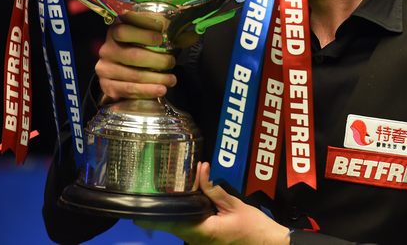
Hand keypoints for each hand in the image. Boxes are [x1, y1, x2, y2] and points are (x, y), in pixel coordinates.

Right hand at [95, 23, 177, 101]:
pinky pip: (129, 90)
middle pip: (133, 55)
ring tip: (171, 80)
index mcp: (114, 33)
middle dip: (157, 60)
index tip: (160, 38)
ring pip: (134, 75)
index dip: (143, 34)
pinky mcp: (107, 87)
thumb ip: (155, 32)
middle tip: (171, 62)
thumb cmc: (138, 51)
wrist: (120, 75)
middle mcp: (107, 50)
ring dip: (156, 78)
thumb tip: (176, 31)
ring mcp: (105, 69)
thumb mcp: (144, 37)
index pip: (124, 31)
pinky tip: (160, 90)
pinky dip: (147, 91)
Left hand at [135, 162, 290, 244]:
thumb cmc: (253, 228)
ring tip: (165, 190)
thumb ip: (215, 188)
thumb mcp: (235, 205)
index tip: (139, 203)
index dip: (152, 213)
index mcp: (200, 231)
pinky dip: (184, 212)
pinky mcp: (205, 238)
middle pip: (170, 222)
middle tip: (152, 188)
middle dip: (161, 207)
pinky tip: (185, 199)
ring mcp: (199, 240)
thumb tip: (201, 168)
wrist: (267, 244)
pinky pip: (188, 224)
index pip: (169, 222)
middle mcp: (195, 238)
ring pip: (178, 224)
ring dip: (173, 209)